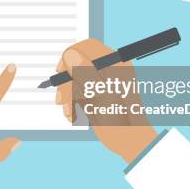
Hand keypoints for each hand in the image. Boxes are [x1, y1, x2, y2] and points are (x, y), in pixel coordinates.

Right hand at [55, 39, 157, 163]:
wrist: (128, 141)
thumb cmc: (121, 119)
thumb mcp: (101, 93)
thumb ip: (85, 71)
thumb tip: (70, 54)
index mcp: (115, 63)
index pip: (87, 47)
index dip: (71, 56)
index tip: (61, 71)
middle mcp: (108, 69)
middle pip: (77, 63)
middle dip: (67, 83)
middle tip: (62, 100)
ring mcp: (101, 81)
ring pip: (74, 79)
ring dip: (68, 96)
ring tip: (70, 112)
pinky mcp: (96, 93)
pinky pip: (77, 91)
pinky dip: (73, 103)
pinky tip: (75, 114)